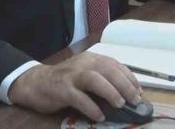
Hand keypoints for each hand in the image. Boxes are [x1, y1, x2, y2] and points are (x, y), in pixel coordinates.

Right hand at [8, 52, 141, 121]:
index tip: (139, 91)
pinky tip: (100, 116)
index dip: (129, 77)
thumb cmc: (64, 81)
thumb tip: (125, 94)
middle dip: (124, 84)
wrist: (35, 83)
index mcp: (91, 59)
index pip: (114, 64)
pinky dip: (91, 107)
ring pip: (94, 79)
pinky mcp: (61, 89)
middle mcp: (83, 63)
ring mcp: (71, 76)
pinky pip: (79, 97)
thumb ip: (101, 79)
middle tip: (135, 100)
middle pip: (107, 70)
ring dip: (110, 91)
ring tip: (120, 104)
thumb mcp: (84, 74)